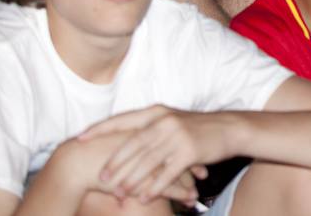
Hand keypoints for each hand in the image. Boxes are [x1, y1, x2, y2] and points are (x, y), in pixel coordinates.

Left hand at [80, 106, 224, 204]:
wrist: (231, 128)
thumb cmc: (197, 127)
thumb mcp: (172, 121)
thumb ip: (149, 128)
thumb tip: (124, 142)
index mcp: (157, 112)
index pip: (122, 120)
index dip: (100, 129)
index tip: (80, 138)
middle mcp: (164, 122)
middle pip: (132, 146)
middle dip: (114, 164)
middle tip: (102, 179)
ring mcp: (177, 136)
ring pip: (147, 162)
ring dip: (132, 180)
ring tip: (119, 193)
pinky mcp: (189, 152)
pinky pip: (166, 174)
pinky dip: (154, 187)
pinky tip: (145, 198)